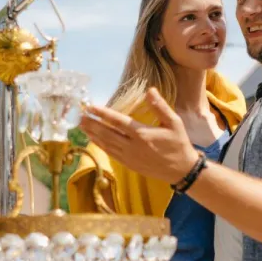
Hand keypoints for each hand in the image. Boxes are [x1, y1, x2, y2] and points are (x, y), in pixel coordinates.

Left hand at [80, 88, 199, 184]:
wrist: (182, 170)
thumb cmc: (179, 144)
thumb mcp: (174, 122)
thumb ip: (160, 107)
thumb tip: (150, 90)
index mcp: (143, 134)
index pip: (118, 121)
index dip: (103, 114)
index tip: (91, 107)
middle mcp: (133, 146)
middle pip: (107, 133)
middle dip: (92, 124)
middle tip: (79, 116)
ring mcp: (129, 157)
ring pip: (106, 144)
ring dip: (93, 135)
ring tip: (82, 126)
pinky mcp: (129, 165)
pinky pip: (111, 154)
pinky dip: (100, 146)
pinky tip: (94, 139)